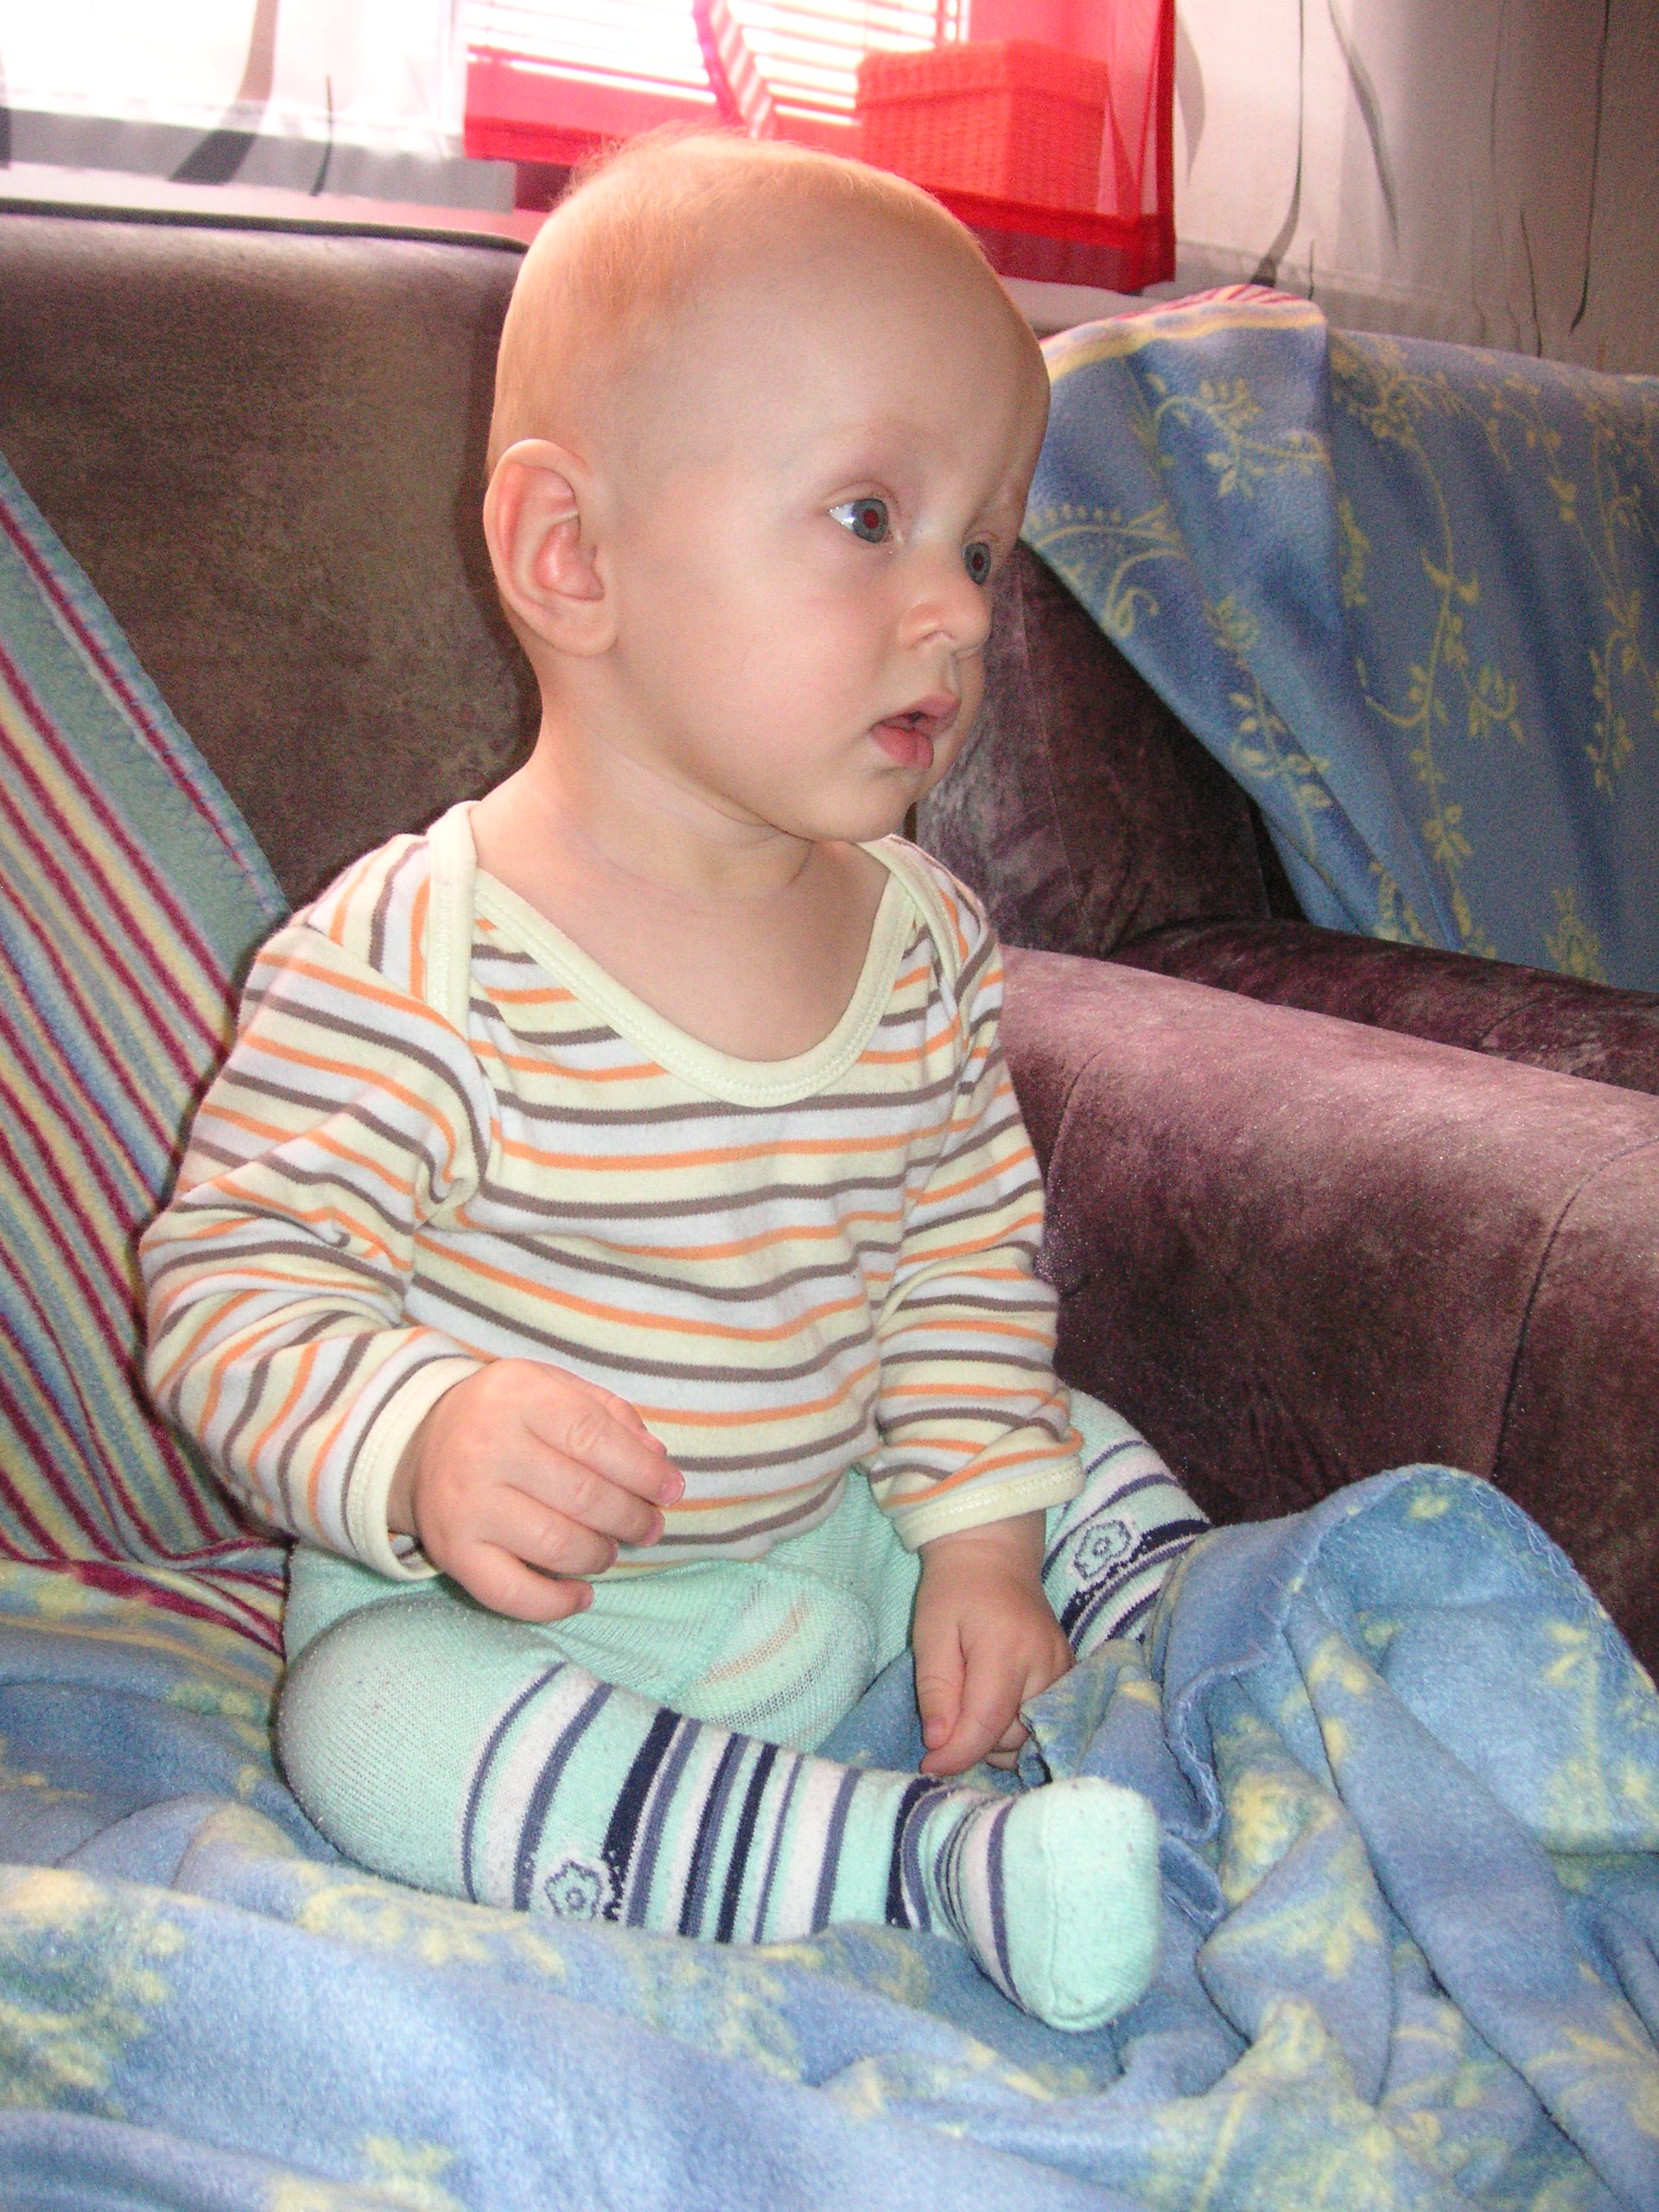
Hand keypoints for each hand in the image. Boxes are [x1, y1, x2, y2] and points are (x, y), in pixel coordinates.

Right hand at [387, 1360, 682, 1621]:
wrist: (418, 1442)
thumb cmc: (508, 1415)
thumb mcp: (555, 1388)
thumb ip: (610, 1414)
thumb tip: (658, 1460)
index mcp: (517, 1394)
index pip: (594, 1436)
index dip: (643, 1470)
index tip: (672, 1490)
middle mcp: (485, 1446)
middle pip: (583, 1495)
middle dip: (631, 1518)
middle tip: (649, 1527)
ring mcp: (465, 1503)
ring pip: (557, 1545)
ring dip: (600, 1555)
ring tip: (609, 1550)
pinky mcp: (452, 1551)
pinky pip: (513, 1593)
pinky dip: (557, 1603)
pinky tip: (580, 1595)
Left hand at [912, 1513, 1072, 1776]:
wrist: (995, 1557)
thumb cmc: (955, 1591)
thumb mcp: (930, 1633)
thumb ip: (935, 1689)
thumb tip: (940, 1743)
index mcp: (1006, 1648)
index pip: (986, 1722)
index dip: (957, 1753)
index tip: (930, 1766)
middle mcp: (1045, 1662)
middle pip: (1012, 1735)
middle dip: (975, 1743)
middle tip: (944, 1727)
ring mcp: (1063, 1669)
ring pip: (1031, 1734)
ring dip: (996, 1739)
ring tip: (967, 1715)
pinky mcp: (1068, 1673)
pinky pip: (1045, 1719)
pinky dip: (1017, 1728)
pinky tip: (994, 1714)